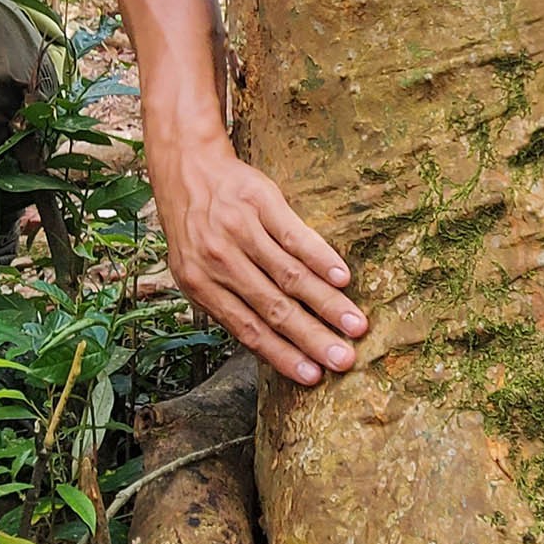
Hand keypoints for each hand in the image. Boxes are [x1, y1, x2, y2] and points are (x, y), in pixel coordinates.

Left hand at [148, 131, 365, 385]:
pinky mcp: (260, 202)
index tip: (313, 376)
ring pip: (289, 275)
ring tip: (356, 325)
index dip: (282, 354)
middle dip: (312, 338)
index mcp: (200, 285)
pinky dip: (320, 258)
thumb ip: (224, 304)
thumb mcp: (195, 270)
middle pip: (273, 307)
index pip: (247, 329)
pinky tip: (343, 278)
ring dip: (327, 304)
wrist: (188, 167)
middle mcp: (218, 260)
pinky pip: (294, 236)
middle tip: (344, 360)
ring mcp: (239, 230)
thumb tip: (267, 348)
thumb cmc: (197, 230)